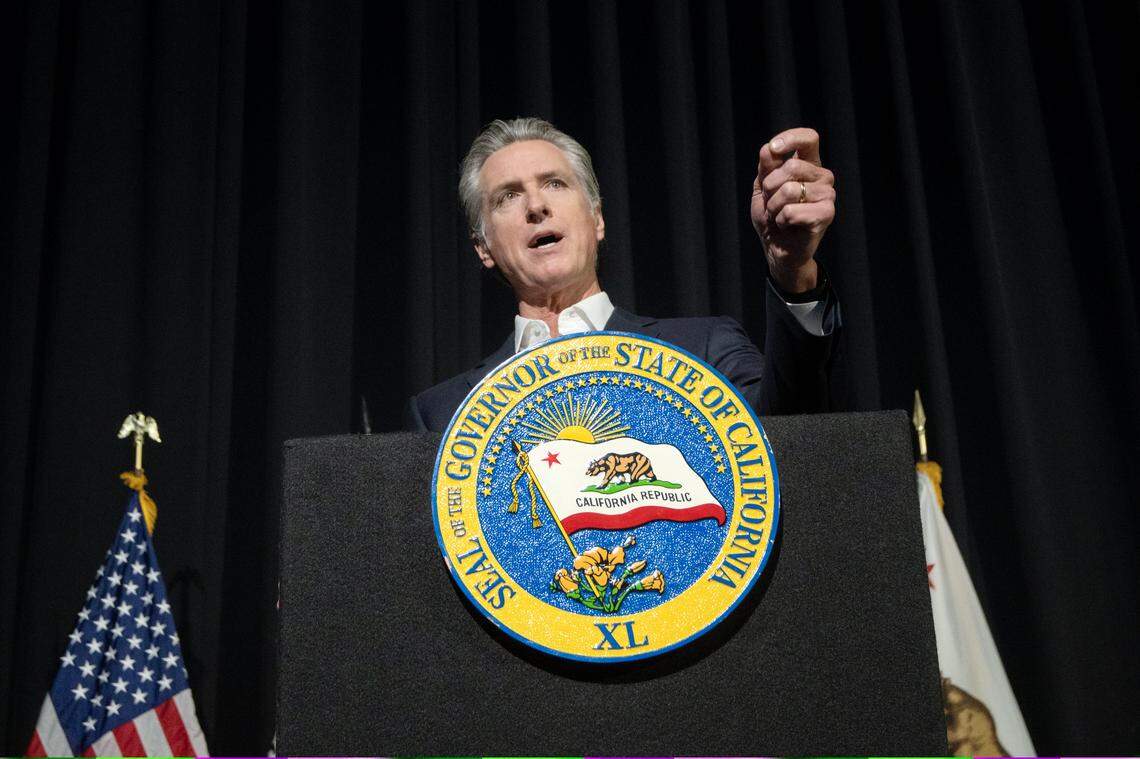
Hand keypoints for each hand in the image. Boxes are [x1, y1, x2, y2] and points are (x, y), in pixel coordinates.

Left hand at [751, 127, 835, 293]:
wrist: (777, 248)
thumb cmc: (772, 216)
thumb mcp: (762, 188)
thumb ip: (766, 167)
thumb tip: (769, 148)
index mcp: (809, 165)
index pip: (809, 139)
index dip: (790, 138)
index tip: (773, 148)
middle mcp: (823, 177)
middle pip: (791, 166)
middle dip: (770, 187)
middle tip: (773, 203)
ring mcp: (828, 195)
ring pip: (789, 190)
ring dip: (774, 207)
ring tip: (780, 216)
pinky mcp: (827, 214)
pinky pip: (791, 211)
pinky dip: (781, 220)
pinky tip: (788, 226)